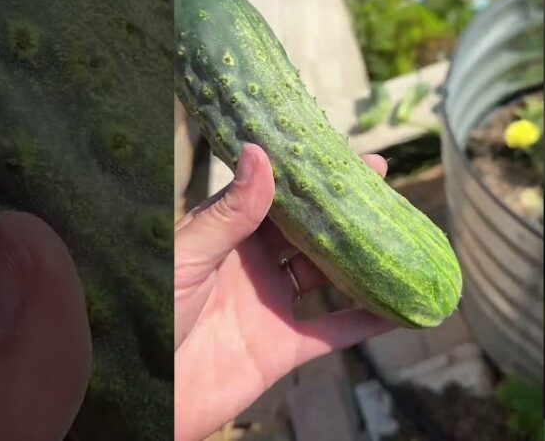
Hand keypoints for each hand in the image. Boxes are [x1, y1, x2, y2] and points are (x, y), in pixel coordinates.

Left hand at [174, 143, 395, 440]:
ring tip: (399, 236)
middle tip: (384, 184)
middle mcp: (253, 264)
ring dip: (361, 260)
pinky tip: (400, 308)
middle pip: (308, 230)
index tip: (344, 154)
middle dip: (343, 210)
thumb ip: (229, 211)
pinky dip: (367, 321)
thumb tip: (260, 152)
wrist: (144, 392)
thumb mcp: (188, 256)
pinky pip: (333, 331)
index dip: (309, 175)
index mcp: (227, 234)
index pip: (275, 194)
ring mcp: (270, 304)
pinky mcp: (281, 348)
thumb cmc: (150, 315)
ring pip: (327, 274)